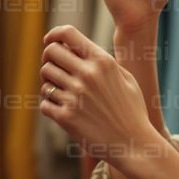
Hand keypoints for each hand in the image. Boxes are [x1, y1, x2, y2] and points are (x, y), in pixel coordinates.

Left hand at [38, 26, 158, 164]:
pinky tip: (62, 109)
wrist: (134, 145)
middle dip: (49, 58)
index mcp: (102, 62)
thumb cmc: (132, 111)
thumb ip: (104, 62)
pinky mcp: (66, 116)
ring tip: (61, 91)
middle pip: (50, 52)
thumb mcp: (126, 79)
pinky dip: (50, 105)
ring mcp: (75, 96)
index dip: (54, 34)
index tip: (50, 41)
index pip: (67, 34)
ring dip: (49, 83)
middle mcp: (87, 75)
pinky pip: (44, 102)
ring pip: (45, 77)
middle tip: (55, 68)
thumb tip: (79, 48)